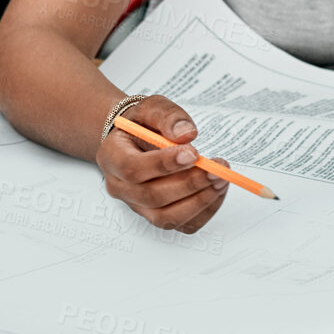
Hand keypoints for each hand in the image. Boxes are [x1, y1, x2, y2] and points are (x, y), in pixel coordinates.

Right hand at [94, 95, 230, 232]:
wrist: (137, 139)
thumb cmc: (143, 125)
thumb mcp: (153, 108)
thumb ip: (169, 117)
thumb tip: (187, 134)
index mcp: (112, 157)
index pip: (133, 169)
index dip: (164, 164)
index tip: (194, 154)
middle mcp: (120, 187)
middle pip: (152, 197)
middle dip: (190, 184)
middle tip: (217, 169)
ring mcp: (138, 206)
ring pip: (166, 218)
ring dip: (199, 201)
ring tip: (221, 180)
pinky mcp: (158, 216)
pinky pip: (182, 225)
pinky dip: (205, 211)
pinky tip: (217, 191)